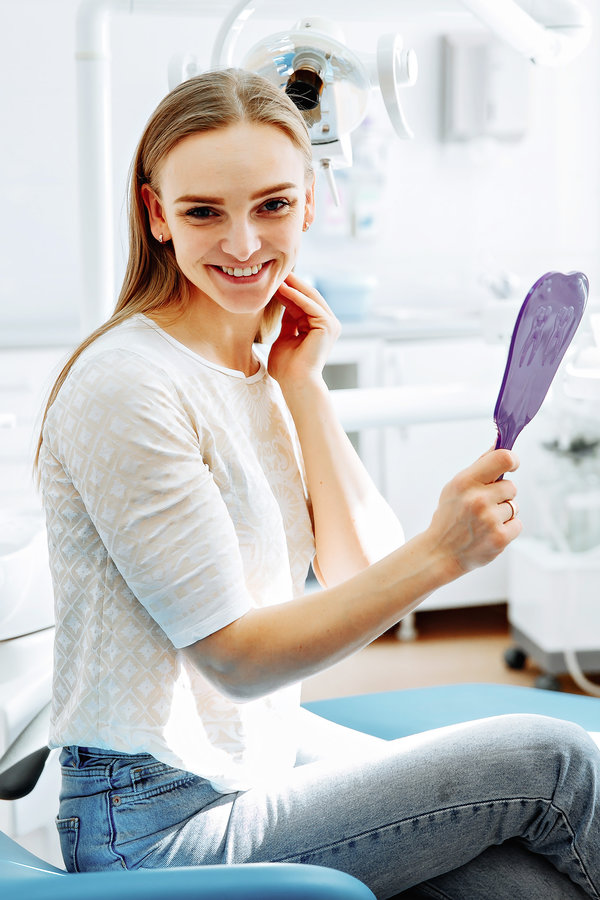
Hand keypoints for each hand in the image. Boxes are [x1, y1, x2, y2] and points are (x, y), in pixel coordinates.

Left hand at [267, 271, 340, 393]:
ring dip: (293, 286)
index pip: (301, 303)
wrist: (295, 383)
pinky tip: (282, 288)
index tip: (271, 280)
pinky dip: (295, 296)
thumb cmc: (287, 368)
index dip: (287, 291)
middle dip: (292, 284)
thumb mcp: (284, 338)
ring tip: (277, 276)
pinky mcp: (328, 326)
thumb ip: (287, 323)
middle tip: (276, 271)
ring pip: (310, 298)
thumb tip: (282, 304)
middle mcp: (327, 324)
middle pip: (308, 297)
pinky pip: (309, 306)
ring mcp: (330, 325)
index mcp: (318, 328)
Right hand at [427, 448, 521, 578]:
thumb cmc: (449, 516)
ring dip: (503, 513)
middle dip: (501, 495)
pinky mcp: (500, 538)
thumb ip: (479, 466)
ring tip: (483, 522)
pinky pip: (517, 524)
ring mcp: (490, 519)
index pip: (502, 458)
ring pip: (514, 506)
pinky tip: (489, 532)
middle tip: (482, 506)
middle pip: (511, 487)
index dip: (512, 460)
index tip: (512, 465)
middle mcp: (478, 499)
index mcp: (465, 482)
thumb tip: (500, 442)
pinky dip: (507, 528)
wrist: (440, 552)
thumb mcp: (455, 487)